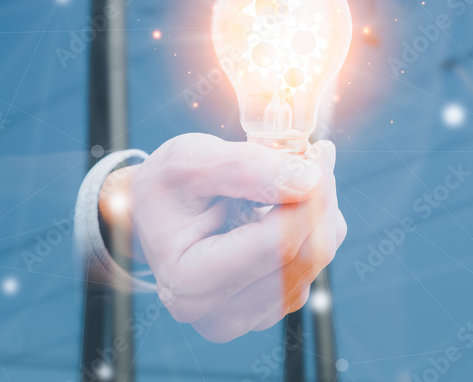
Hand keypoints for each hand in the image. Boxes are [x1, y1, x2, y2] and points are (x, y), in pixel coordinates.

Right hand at [103, 133, 345, 342]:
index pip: (278, 245)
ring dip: (320, 210)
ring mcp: (247, 318)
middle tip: (318, 155)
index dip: (309, 197)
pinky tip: (292, 200)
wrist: (151, 215)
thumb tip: (309, 181)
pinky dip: (313, 227)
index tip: (319, 153)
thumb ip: (246, 169)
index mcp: (190, 282)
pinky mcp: (269, 308)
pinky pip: (312, 265)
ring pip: (315, 260)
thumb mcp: (190, 160)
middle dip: (320, 200)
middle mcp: (219, 315)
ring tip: (295, 173)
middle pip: (305, 256)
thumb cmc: (165, 187)